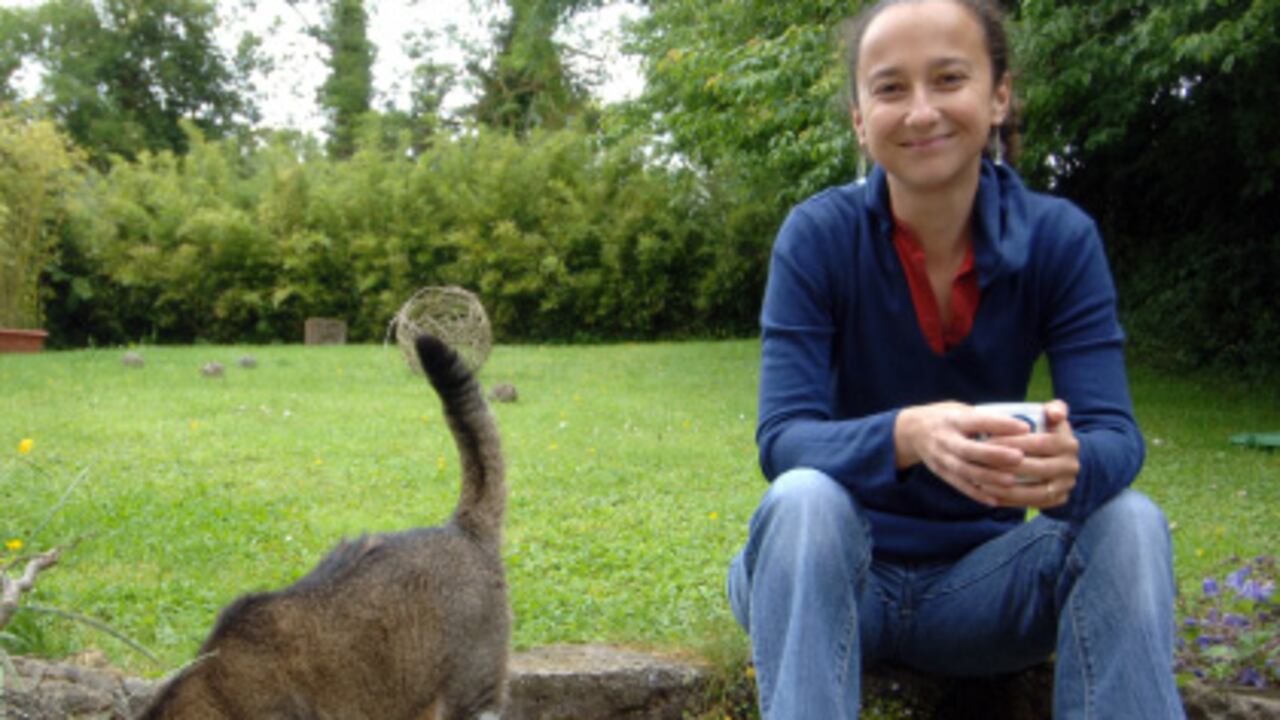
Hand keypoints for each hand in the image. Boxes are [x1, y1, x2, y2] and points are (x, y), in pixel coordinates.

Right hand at [894, 401, 1028, 506]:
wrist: (910, 431)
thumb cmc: (944, 417)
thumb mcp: (958, 409)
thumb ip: (981, 418)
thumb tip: (1015, 426)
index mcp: (952, 419)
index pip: (978, 421)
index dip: (1001, 424)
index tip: (1024, 427)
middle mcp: (944, 440)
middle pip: (969, 450)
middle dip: (994, 454)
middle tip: (1019, 456)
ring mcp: (941, 459)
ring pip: (965, 471)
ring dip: (988, 477)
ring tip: (1011, 481)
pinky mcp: (941, 473)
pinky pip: (960, 486)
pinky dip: (977, 494)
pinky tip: (995, 500)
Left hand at [985, 400, 1079, 509]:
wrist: (1063, 458)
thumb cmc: (1048, 432)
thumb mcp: (1053, 418)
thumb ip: (1054, 409)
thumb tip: (1055, 412)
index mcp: (1068, 443)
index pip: (1038, 442)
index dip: (1012, 442)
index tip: (988, 440)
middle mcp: (1071, 466)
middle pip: (1035, 468)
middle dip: (1006, 466)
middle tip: (980, 463)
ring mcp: (1065, 485)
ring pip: (1034, 491)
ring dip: (1006, 489)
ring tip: (981, 483)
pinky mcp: (1059, 500)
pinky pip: (1033, 503)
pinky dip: (1010, 501)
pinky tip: (990, 495)